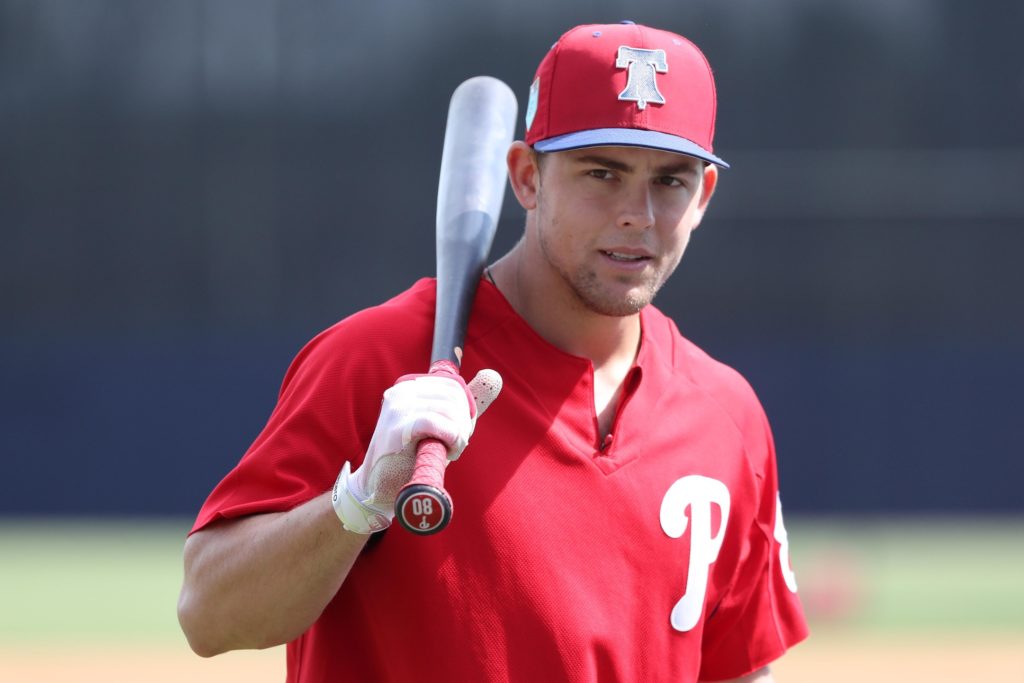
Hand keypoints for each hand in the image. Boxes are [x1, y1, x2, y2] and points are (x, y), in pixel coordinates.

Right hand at [332, 369, 501, 533]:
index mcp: (408, 387)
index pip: (452, 385)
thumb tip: (493, 377)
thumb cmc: (411, 456)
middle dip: (463, 423)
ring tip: (450, 451)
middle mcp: (400, 392)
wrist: (379, 486)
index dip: (464, 410)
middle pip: (454, 396)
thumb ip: (459, 404)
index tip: (457, 431)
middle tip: (456, 444)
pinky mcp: (398, 428)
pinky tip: (449, 452)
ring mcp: (397, 409)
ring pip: (449, 410)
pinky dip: (452, 439)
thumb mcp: (435, 424)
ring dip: (459, 435)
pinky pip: (438, 424)